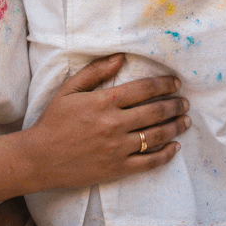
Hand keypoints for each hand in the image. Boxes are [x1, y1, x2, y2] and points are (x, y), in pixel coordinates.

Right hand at [22, 55, 189, 192]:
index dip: (164, 85)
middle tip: (185, 102)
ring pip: (156, 136)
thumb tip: (121, 56)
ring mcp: (117, 148)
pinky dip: (165, 155)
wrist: (39, 158)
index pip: (144, 89)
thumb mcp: (69, 89)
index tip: (176, 83)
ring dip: (175, 127)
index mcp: (105, 101)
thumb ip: (96, 71)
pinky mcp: (117, 169)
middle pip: (155, 112)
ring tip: (185, 121)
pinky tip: (174, 148)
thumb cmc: (53, 121)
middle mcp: (115, 124)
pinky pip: (148, 162)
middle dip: (175, 105)